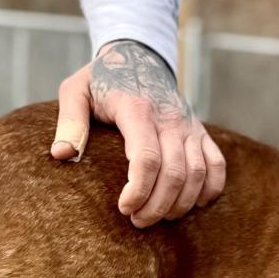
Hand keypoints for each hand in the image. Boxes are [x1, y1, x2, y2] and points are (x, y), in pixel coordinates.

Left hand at [51, 40, 225, 227]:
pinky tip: (192, 205)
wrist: (139, 55)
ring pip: (197, 175)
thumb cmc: (102, 80)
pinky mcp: (201, 132)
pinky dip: (210, 190)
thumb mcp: (76, 90)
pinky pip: (217, 166)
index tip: (124, 208)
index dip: (139, 191)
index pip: (147, 158)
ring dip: (180, 204)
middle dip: (157, 206)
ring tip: (159, 217)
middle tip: (137, 222)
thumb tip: (62, 155)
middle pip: (174, 174)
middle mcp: (170, 118)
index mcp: (138, 109)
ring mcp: (189, 126)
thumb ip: (69, 122)